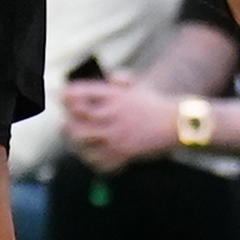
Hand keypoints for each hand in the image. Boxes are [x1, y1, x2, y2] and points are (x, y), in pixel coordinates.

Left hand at [62, 77, 183, 170]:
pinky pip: (98, 160)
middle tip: (66, 122)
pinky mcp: (124, 154)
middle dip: (67, 121)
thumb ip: (119, 79)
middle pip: (76, 119)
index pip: (80, 94)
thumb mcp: (137, 86)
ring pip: (83, 141)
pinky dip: (91, 160)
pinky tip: (91, 156)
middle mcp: (113, 116)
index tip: (61, 97)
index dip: (66, 95)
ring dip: (75, 141)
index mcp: (114, 97)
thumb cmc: (156, 104)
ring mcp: (117, 136)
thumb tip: (105, 79)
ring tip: (75, 140)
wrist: (177, 124)